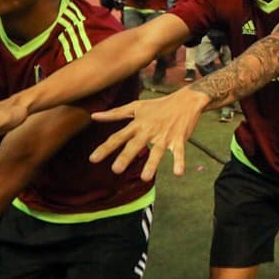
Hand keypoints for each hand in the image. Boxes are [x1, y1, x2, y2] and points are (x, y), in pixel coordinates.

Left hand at [88, 89, 209, 178]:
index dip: (106, 148)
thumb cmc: (158, 105)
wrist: (185, 100)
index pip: (118, 136)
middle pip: (135, 144)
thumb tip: (93, 116)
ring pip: (157, 151)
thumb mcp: (136, 106)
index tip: (93, 159)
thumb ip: (115, 113)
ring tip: (145, 178)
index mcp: (137, 124)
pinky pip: (179, 152)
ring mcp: (164, 135)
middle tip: (116, 169)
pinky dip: (179, 162)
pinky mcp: (178, 139)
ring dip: (151, 164)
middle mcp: (149, 130)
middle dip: (126, 156)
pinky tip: (178, 173)